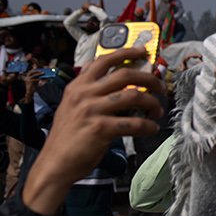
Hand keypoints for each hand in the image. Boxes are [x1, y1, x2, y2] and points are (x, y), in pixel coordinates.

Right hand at [22, 47, 164, 215]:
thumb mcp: (73, 107)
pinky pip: (133, 123)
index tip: (143, 52)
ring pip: (133, 96)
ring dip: (152, 103)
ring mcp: (91, 110)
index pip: (103, 60)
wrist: (55, 164)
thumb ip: (92, 93)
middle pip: (125, 75)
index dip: (126, 53)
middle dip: (149, 79)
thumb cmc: (68, 137)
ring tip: (158, 111)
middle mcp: (83, 94)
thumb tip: (122, 83)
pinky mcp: (99, 129)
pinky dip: (147, 126)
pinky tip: (151, 129)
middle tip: (160, 87)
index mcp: (77, 86)